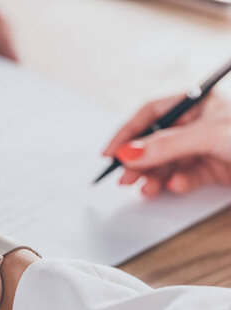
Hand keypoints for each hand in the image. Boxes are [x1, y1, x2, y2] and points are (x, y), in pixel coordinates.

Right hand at [103, 93, 230, 196]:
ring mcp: (205, 147)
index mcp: (197, 103)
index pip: (151, 114)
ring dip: (155, 177)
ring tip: (147, 189)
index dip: (128, 133)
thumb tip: (129, 152)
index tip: (111, 153)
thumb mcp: (208, 134)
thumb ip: (166, 145)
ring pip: (168, 163)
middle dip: (139, 161)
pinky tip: (176, 185)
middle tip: (125, 177)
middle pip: (155, 142)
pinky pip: (187, 176)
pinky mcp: (214, 169)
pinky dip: (179, 183)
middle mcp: (198, 124)